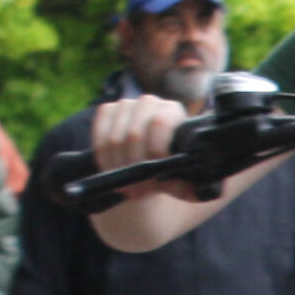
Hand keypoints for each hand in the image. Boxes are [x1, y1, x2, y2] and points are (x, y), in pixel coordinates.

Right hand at [89, 94, 203, 201]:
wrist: (151, 167)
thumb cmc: (173, 173)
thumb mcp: (187, 182)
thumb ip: (193, 185)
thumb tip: (195, 188)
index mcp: (174, 112)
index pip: (160, 123)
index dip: (155, 153)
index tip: (156, 178)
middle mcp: (151, 103)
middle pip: (134, 134)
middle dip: (135, 168)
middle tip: (140, 190)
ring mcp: (126, 105)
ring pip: (114, 139)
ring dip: (118, 168)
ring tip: (129, 187)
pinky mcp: (107, 111)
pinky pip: (99, 135)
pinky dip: (103, 158)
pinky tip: (112, 172)